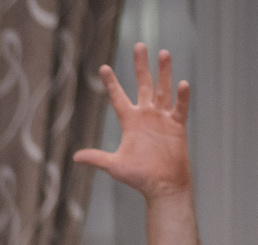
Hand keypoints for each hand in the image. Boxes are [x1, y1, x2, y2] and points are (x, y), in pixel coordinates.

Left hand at [73, 45, 191, 199]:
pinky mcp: (177, 126)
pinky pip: (180, 108)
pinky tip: (182, 83)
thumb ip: (96, 158)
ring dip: (164, 72)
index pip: (119, 97)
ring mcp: (162, 119)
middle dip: (141, 66)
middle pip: (144, 84)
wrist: (162, 186)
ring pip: (163, 89)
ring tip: (163, 53)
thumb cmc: (139, 176)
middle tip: (139, 45)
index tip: (103, 67)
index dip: (112, 83)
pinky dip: (181, 97)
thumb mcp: (114, 166)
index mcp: (130, 121)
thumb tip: (75, 158)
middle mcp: (146, 115)